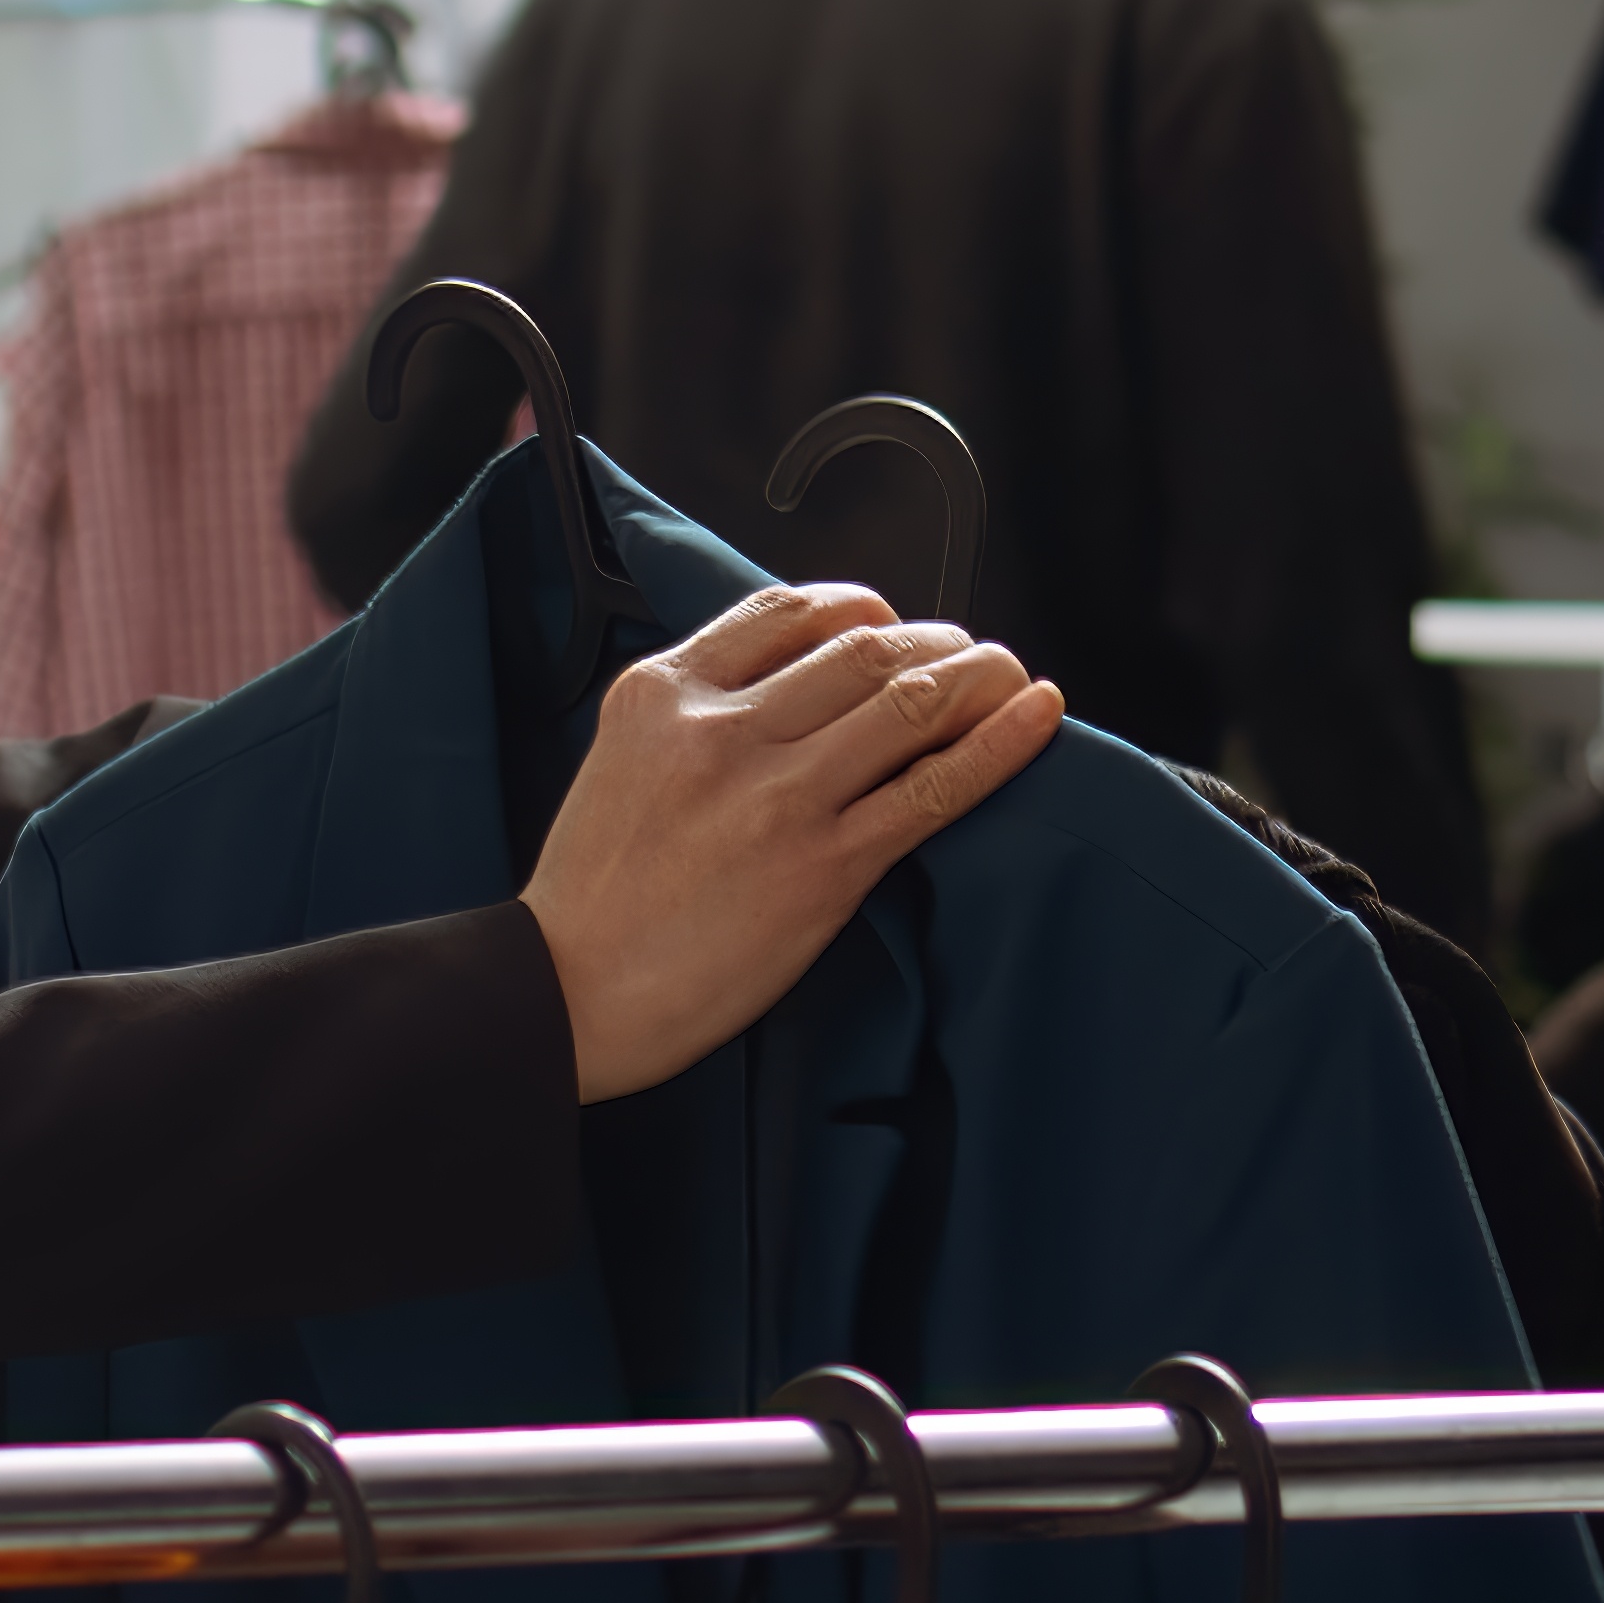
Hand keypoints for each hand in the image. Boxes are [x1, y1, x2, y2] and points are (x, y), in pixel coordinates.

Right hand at [523, 582, 1067, 1100]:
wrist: (568, 992)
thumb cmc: (597, 893)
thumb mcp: (624, 759)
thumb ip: (698, 710)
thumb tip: (792, 684)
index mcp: (665, 691)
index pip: (789, 610)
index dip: (863, 610)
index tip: (892, 628)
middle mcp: (723, 727)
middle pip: (864, 649)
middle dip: (936, 641)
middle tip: (970, 655)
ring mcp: (777, 795)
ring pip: (910, 700)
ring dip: (980, 676)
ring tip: (1011, 675)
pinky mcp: (824, 865)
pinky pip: (934, 786)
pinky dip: (999, 744)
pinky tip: (1036, 715)